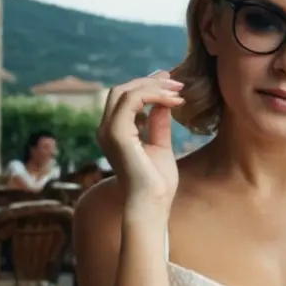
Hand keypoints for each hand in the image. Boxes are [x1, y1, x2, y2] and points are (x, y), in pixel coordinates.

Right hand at [97, 71, 183, 208]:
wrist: (153, 204)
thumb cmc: (156, 183)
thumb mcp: (160, 146)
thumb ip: (157, 124)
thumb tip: (164, 103)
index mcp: (114, 132)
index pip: (124, 98)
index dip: (147, 85)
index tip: (171, 83)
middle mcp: (106, 129)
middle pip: (122, 89)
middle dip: (150, 81)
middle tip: (176, 81)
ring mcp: (109, 131)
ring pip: (125, 91)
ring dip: (154, 86)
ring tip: (178, 90)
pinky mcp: (117, 134)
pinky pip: (132, 101)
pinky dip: (154, 95)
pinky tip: (174, 101)